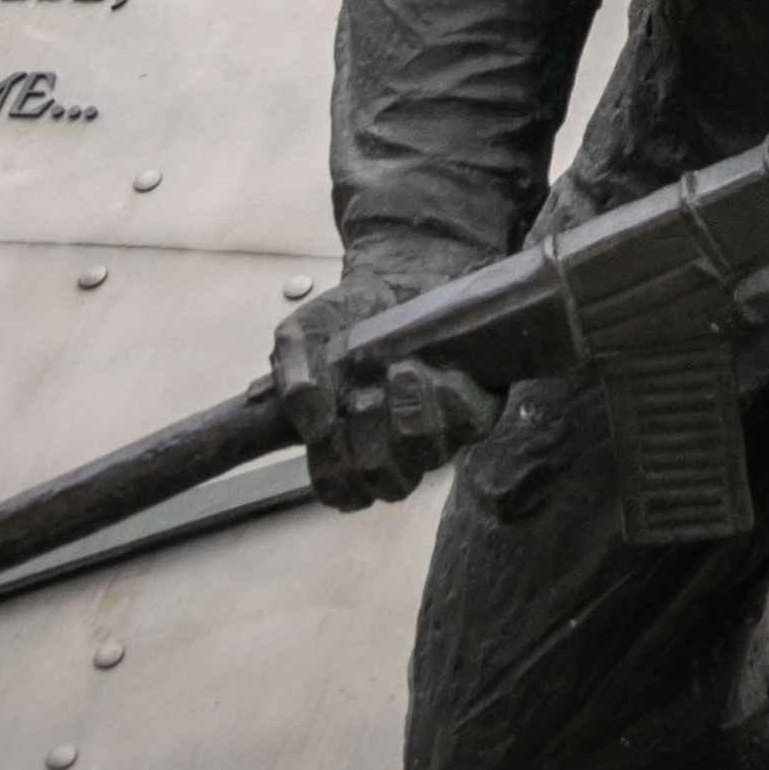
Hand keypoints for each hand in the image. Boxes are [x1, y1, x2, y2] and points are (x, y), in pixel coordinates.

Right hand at [277, 281, 501, 509]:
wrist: (404, 277)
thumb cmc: (353, 314)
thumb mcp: (305, 333)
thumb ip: (294, 373)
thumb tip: (313, 427)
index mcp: (349, 443)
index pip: (343, 492)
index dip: (335, 473)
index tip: (328, 430)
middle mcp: (394, 447)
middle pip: (388, 484)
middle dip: (372, 440)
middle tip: (364, 395)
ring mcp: (436, 433)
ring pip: (429, 455)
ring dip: (410, 411)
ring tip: (401, 368)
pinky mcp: (474, 410)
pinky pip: (469, 425)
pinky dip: (450, 397)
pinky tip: (438, 370)